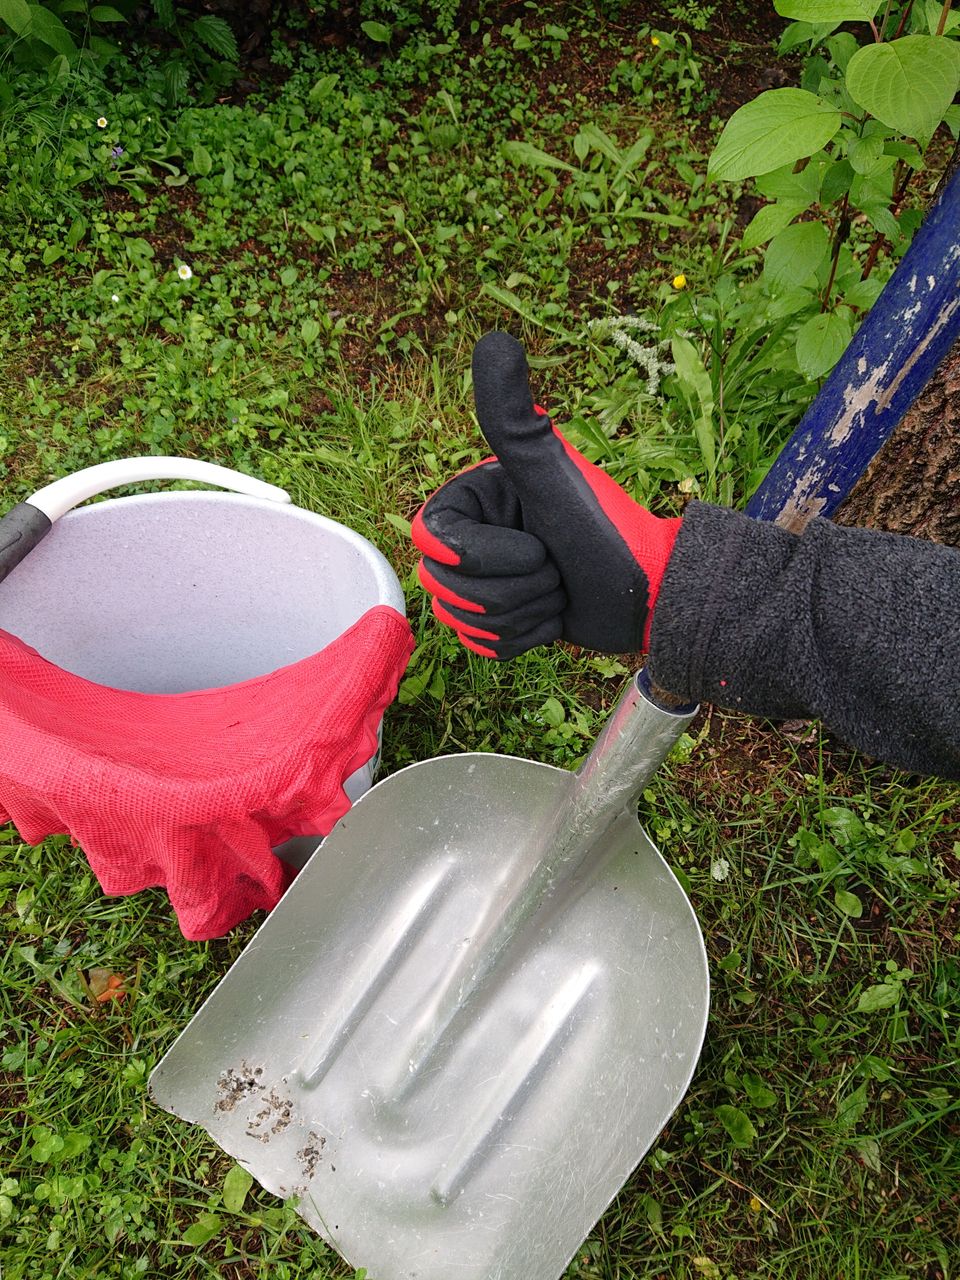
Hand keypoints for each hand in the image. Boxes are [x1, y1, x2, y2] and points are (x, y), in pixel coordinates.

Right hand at [411, 331, 681, 657]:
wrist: (651, 595)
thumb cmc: (609, 533)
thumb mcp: (553, 476)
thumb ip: (513, 417)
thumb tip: (492, 338)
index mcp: (474, 498)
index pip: (432, 541)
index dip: (481, 558)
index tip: (537, 547)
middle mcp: (474, 534)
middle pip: (447, 588)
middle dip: (512, 591)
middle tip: (556, 571)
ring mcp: (486, 579)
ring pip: (465, 620)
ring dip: (524, 615)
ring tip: (560, 592)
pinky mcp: (503, 619)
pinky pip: (484, 646)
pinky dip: (526, 640)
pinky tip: (555, 617)